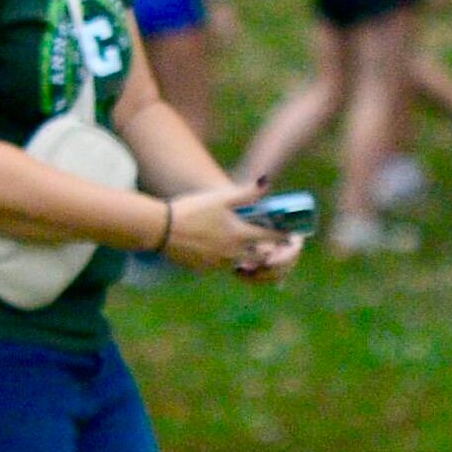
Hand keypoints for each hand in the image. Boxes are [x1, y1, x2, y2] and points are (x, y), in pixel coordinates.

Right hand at [155, 184, 299, 278]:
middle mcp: (232, 253)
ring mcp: (217, 263)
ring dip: (243, 256)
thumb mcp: (221, 197)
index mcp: (239, 235)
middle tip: (267, 245)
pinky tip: (215, 250)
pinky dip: (222, 260)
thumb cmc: (192, 209)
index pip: (269, 238)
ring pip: (238, 262)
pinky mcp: (202, 269)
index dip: (282, 236)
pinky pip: (219, 266)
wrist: (161, 229)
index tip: (290, 237)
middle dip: (264, 251)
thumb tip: (267, 181)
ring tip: (240, 247)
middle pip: (257, 256)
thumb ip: (246, 192)